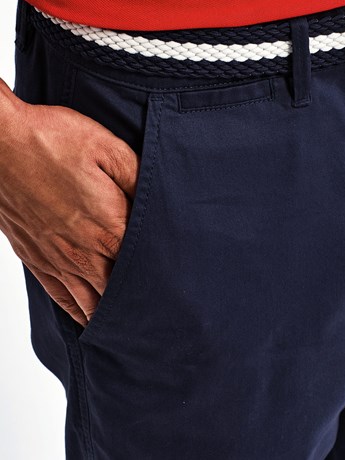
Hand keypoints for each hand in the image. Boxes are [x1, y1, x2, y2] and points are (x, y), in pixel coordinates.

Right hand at [0, 79, 139, 326]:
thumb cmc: (54, 140)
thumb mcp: (110, 151)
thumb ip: (139, 182)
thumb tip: (160, 207)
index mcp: (108, 227)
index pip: (144, 270)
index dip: (162, 285)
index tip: (179, 299)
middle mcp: (82, 251)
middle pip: (118, 293)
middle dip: (140, 309)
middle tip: (161, 325)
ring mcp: (55, 256)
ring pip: (89, 301)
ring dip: (109, 318)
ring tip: (130, 335)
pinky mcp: (33, 254)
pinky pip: (59, 295)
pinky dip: (76, 311)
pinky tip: (87, 319)